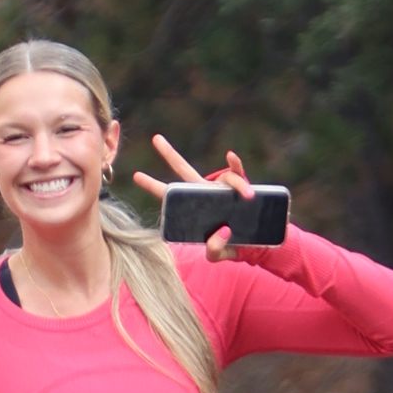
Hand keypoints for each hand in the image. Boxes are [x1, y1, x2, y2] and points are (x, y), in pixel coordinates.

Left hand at [134, 130, 259, 263]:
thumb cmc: (233, 246)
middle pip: (184, 170)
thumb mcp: (219, 254)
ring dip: (236, 184)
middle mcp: (205, 192)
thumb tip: (222, 231)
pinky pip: (237, 172)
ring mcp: (222, 187)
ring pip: (222, 177)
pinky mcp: (241, 186)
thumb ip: (214, 249)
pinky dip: (236, 164)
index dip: (153, 186)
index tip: (136, 175)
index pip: (171, 195)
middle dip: (169, 154)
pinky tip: (231, 157)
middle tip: (156, 138)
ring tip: (249, 196)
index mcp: (195, 207)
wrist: (257, 244)